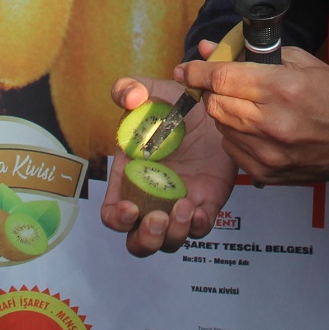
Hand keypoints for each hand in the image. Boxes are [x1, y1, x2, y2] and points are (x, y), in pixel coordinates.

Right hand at [101, 40, 238, 255]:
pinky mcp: (206, 203)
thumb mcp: (153, 91)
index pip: (112, 214)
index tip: (130, 207)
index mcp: (130, 178)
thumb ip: (130, 88)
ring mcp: (179, 204)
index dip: (117, 219)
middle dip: (146, 239)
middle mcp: (152, 198)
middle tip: (158, 219)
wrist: (215, 109)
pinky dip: (197, 227)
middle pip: (139, 241)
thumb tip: (129, 97)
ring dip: (173, 234)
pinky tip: (200, 210)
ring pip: (170, 242)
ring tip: (185, 206)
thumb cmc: (177, 104)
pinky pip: (199, 229)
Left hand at [177, 45, 328, 183]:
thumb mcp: (299, 61)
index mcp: (282, 88)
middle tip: (221, 85)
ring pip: (220, 126)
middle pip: (215, 104)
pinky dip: (235, 135)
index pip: (221, 78)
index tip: (185, 69)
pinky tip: (255, 128)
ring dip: (224, 113)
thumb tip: (208, 48)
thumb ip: (250, 53)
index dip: (197, 72)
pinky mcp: (266, 172)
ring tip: (247, 106)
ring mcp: (267, 152)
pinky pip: (231, 149)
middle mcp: (272, 122)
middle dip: (212, 91)